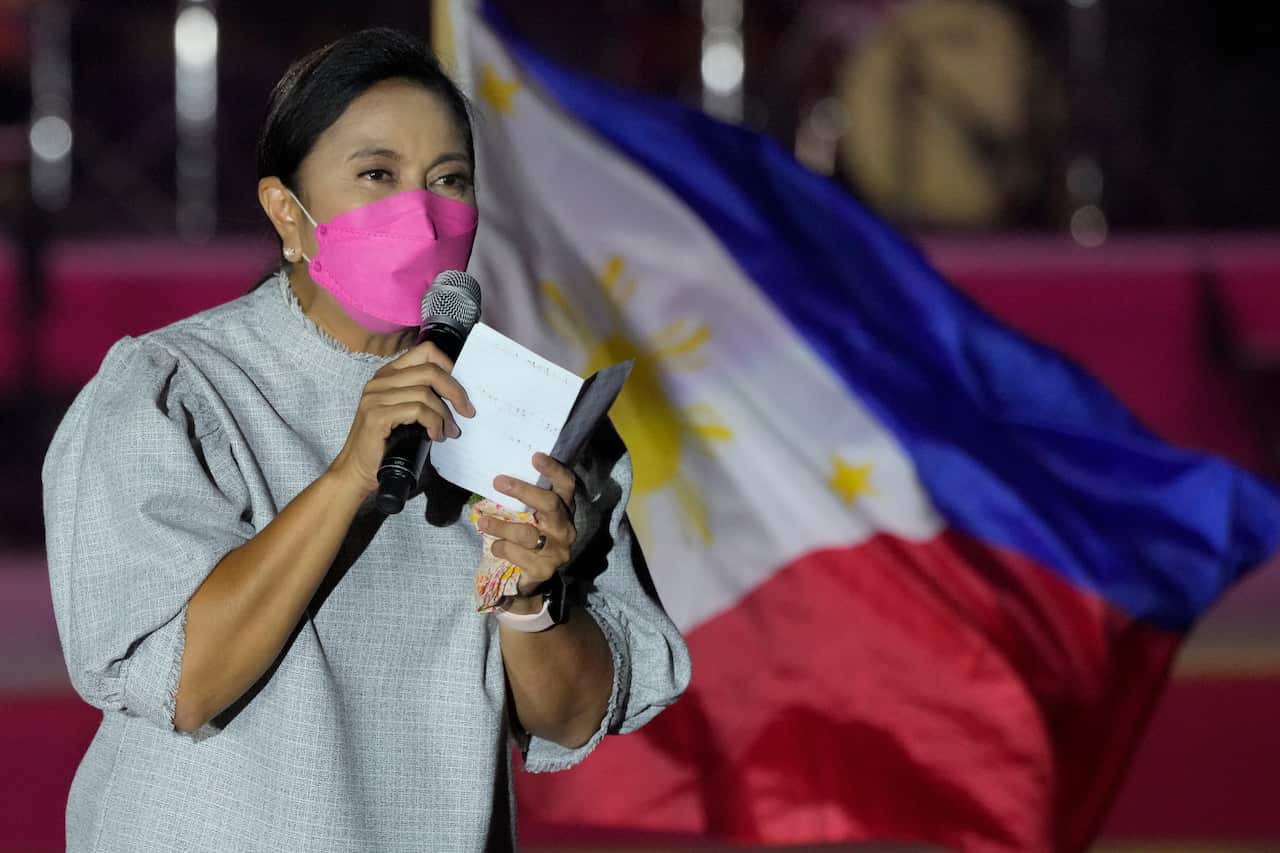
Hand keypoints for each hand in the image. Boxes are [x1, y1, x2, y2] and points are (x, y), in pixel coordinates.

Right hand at [327, 341, 474, 496]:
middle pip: (430, 371)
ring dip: (444, 415)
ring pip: (426, 393)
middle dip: (455, 392)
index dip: (449, 365)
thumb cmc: (385, 444)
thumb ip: (423, 397)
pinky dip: (433, 423)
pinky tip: (435, 435)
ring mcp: (376, 397)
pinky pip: (417, 410)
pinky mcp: (377, 415)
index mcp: (388, 375)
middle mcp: (380, 381)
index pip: (425, 351)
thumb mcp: (406, 413)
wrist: (357, 470)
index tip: (460, 389)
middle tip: (466, 412)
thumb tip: (458, 396)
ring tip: (448, 432)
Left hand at [480, 453, 577, 611]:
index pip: (566, 485)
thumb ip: (522, 502)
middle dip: (524, 491)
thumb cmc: (527, 540)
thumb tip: (498, 479)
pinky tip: (495, 546)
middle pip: (550, 505)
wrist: (529, 582)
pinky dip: (501, 548)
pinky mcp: (544, 570)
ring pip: (528, 533)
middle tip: (498, 481)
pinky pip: (518, 554)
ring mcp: (558, 551)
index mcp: (564, 510)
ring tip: (482, 521)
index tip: (535, 456)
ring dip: (501, 526)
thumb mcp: (528, 518)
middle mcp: (566, 529)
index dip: (554, 470)